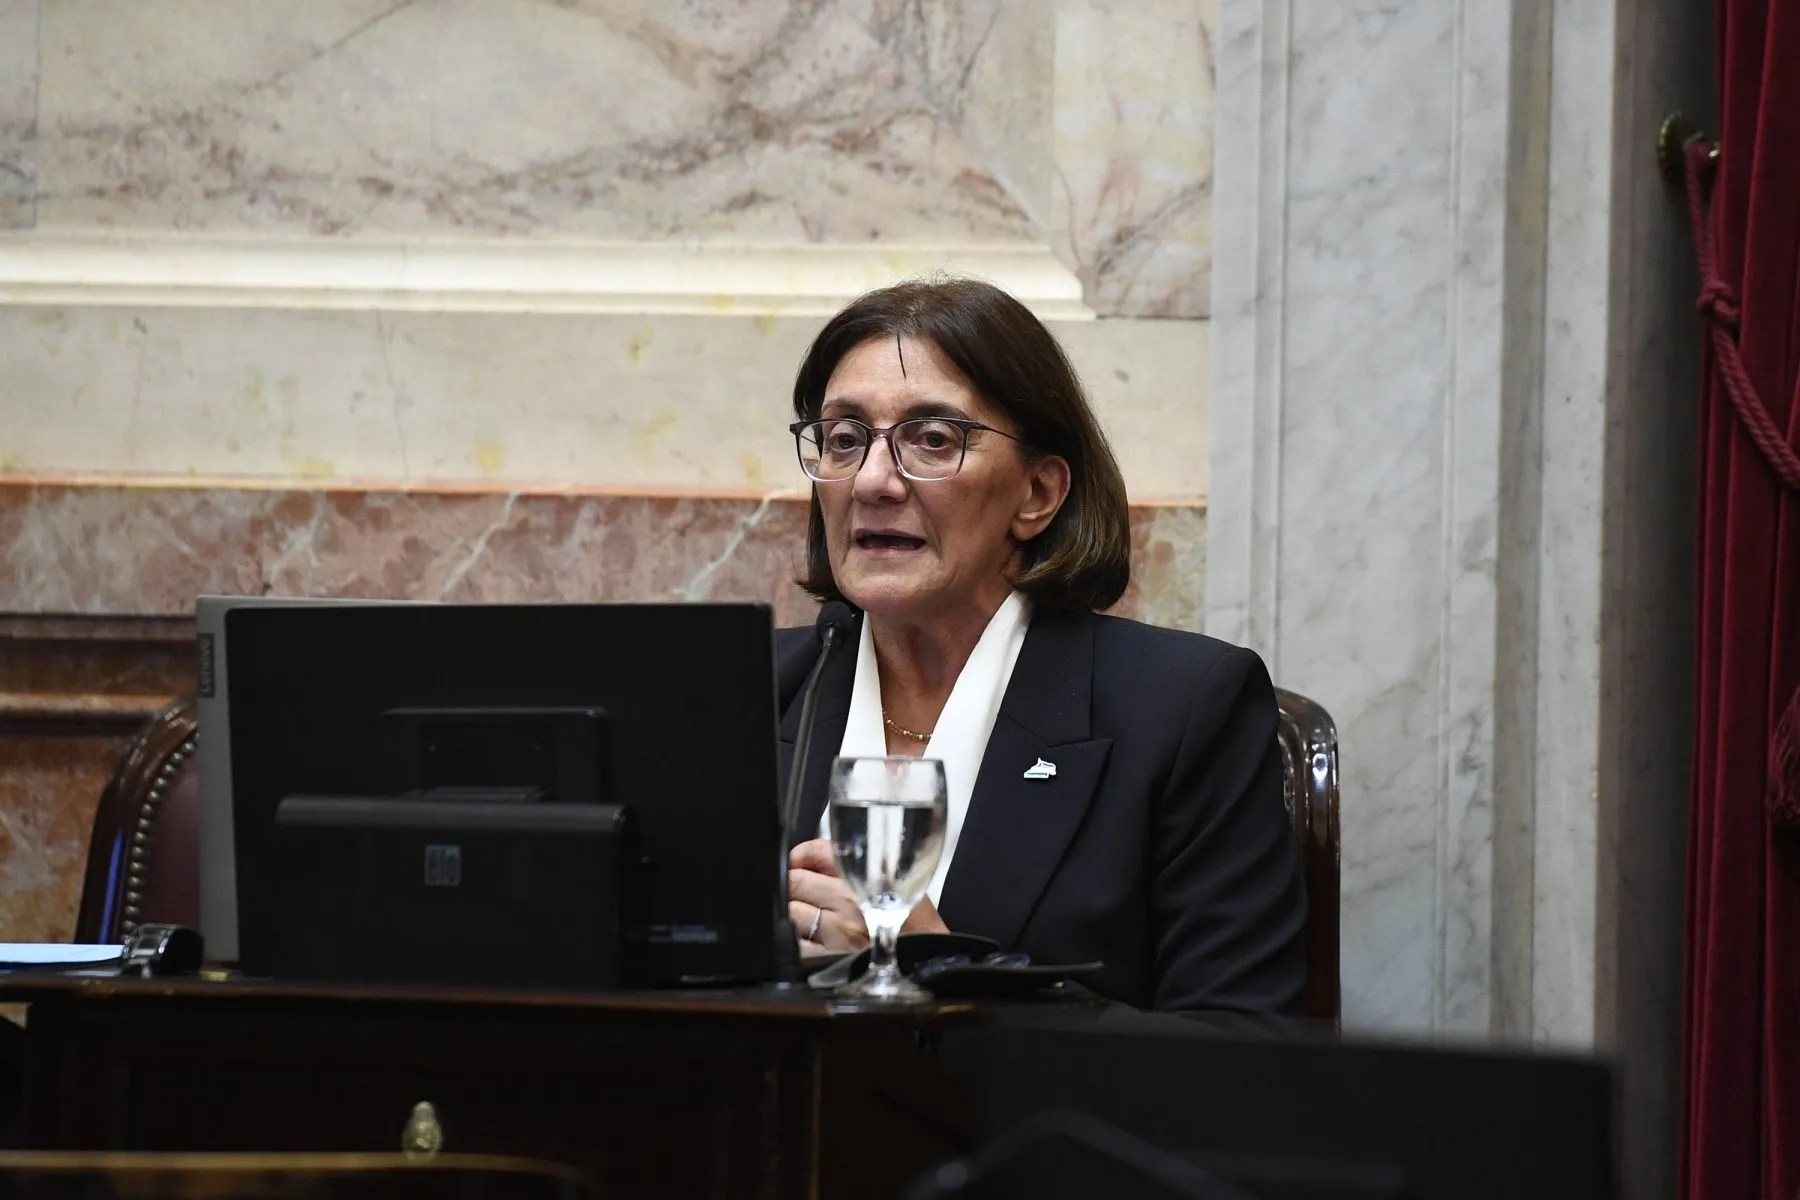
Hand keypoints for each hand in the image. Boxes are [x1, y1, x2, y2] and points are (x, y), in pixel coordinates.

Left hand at [787, 838, 948, 950]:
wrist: (927, 959)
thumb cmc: (914, 922)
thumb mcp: (895, 878)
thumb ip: (858, 864)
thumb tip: (818, 860)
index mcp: (867, 872)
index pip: (815, 852)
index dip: (799, 858)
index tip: (798, 864)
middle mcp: (850, 899)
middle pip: (795, 881)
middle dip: (793, 885)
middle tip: (803, 893)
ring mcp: (838, 930)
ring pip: (790, 911)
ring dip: (793, 912)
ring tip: (809, 917)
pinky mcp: (829, 957)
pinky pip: (795, 942)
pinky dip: (796, 938)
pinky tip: (810, 939)